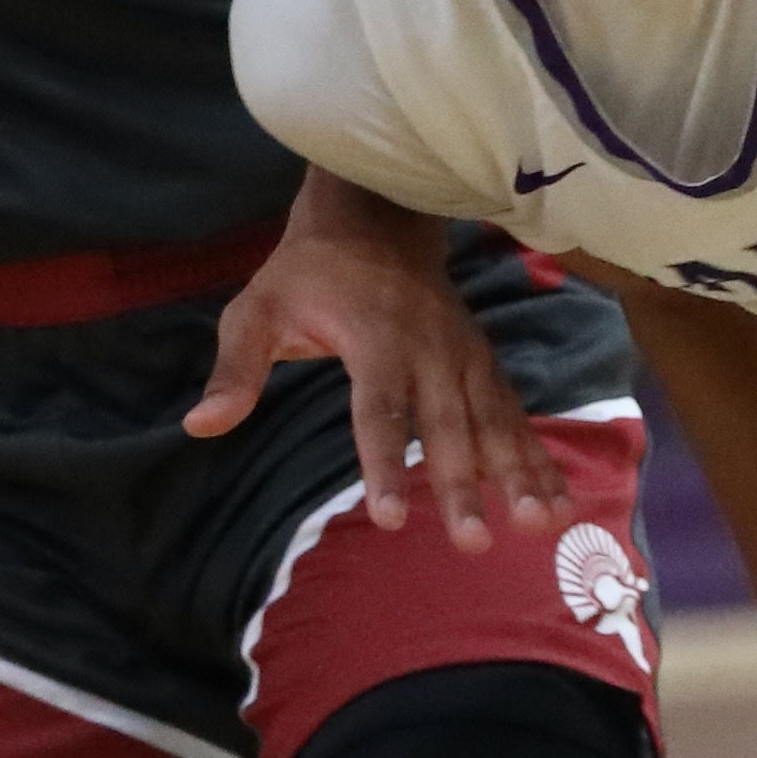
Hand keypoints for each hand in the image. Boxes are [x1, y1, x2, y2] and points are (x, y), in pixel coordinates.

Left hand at [181, 185, 566, 550]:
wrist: (377, 215)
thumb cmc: (308, 273)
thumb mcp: (258, 308)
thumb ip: (237, 369)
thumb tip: (200, 426)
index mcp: (374, 336)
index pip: (380, 407)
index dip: (386, 461)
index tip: (390, 515)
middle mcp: (430, 347)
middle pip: (448, 423)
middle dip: (463, 484)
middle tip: (471, 542)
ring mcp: (464, 354)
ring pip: (494, 420)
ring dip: (518, 474)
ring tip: (537, 526)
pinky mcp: (483, 362)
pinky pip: (513, 413)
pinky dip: (538, 456)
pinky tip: (556, 501)